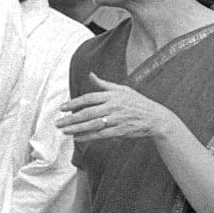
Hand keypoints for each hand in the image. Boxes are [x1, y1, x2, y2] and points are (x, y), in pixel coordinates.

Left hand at [56, 73, 172, 142]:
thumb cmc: (137, 102)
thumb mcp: (122, 89)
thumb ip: (104, 84)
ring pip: (92, 124)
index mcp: (112, 95)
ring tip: (64, 131)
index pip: (89, 98)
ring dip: (76, 128)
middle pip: (87, 112)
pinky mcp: (119, 131)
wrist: (155, 118)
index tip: (62, 107)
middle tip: (58, 122)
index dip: (74, 102)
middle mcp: (112, 107)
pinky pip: (100, 135)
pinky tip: (78, 138)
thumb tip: (90, 74)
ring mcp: (116, 119)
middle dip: (71, 118)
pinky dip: (88, 137)